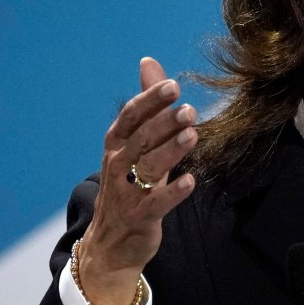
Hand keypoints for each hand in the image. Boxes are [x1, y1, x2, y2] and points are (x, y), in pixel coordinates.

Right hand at [77, 57, 198, 304]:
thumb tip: (149, 62)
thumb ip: (148, 105)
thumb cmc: (128, 183)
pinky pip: (156, 203)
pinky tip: (191, 181)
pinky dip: (173, 192)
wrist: (111, 242)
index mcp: (116, 143)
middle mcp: (117, 164)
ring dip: (170, 151)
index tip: (172, 86)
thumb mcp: (135, 142)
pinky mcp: (139, 217)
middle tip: (188, 110)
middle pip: (141, 139)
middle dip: (164, 123)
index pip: (130, 116)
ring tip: (191, 135)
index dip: (150, 101)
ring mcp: (125, 192)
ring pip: (148, 167)